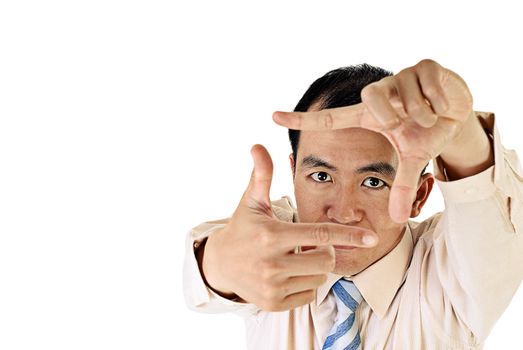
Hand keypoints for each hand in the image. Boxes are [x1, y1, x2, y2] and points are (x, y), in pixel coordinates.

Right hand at [202, 144, 378, 311]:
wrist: (220, 264)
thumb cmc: (242, 228)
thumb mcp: (251, 201)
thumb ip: (261, 174)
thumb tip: (258, 145)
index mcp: (271, 235)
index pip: (320, 234)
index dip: (348, 234)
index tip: (371, 237)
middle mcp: (272, 263)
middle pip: (326, 259)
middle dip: (326, 250)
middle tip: (308, 244)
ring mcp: (272, 286)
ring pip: (319, 277)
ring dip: (315, 267)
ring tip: (294, 258)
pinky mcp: (272, 304)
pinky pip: (308, 294)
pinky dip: (305, 283)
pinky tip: (287, 274)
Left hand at [273, 59, 473, 222]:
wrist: (459, 115)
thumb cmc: (427, 134)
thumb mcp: (412, 160)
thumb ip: (401, 186)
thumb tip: (398, 221)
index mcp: (368, 116)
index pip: (330, 118)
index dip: (303, 118)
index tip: (272, 116)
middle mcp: (379, 94)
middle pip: (373, 96)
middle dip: (392, 114)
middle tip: (408, 123)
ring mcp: (400, 78)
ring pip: (407, 94)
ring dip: (423, 112)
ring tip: (430, 116)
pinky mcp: (425, 66)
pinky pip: (430, 83)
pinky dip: (441, 100)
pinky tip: (443, 104)